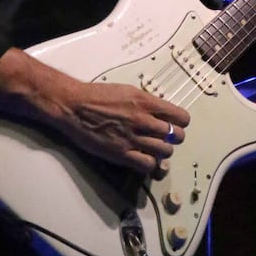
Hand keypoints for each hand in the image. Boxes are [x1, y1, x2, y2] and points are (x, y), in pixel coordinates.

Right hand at [0, 49, 189, 177]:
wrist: (74, 106)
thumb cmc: (98, 96)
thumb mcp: (128, 90)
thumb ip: (147, 102)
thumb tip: (162, 112)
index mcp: (146, 102)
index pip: (180, 116)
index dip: (181, 122)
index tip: (177, 124)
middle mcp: (143, 120)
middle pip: (176, 136)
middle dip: (174, 138)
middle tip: (166, 138)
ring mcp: (132, 138)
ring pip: (165, 152)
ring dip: (163, 152)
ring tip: (156, 149)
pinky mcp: (121, 153)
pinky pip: (147, 164)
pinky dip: (150, 164)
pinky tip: (144, 158)